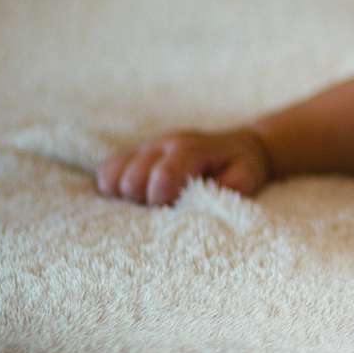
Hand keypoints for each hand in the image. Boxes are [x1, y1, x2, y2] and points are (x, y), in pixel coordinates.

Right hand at [95, 127, 272, 205]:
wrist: (241, 144)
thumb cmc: (243, 165)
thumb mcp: (247, 176)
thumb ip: (230, 187)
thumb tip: (204, 201)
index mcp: (191, 148)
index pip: (163, 174)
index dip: (162, 198)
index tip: (172, 209)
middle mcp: (164, 143)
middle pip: (132, 177)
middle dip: (144, 200)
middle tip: (164, 207)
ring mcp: (146, 145)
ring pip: (112, 171)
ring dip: (124, 194)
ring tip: (146, 202)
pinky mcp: (135, 152)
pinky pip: (106, 168)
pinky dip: (112, 186)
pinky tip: (132, 196)